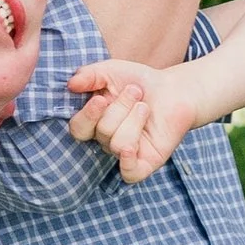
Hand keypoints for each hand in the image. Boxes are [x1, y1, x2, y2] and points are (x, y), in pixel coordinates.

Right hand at [67, 56, 195, 182]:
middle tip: (136, 91)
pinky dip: (127, 162)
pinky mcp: (145, 163)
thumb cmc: (139, 81)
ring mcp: (125, 153)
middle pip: (102, 132)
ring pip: (118, 144)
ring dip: (134, 120)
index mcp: (93, 122)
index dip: (87, 116)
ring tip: (145, 107)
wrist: (174, 89)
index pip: (78, 129)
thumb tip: (70, 85)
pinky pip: (129, 173)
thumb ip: (89, 75)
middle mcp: (106, 140)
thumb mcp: (110, 71)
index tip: (101, 99)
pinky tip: (131, 148)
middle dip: (120, 108)